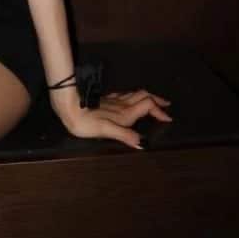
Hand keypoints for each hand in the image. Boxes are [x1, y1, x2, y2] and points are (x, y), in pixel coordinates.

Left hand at [53, 89, 172, 148]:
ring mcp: (113, 101)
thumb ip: (125, 135)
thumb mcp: (107, 131)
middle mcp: (122, 104)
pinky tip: (129, 100)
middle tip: (166, 104)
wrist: (70, 108)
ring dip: (147, 97)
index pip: (148, 106)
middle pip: (144, 96)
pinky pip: (124, 95)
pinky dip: (133, 97)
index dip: (160, 111)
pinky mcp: (105, 99)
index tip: (168, 118)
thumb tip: (143, 143)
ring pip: (135, 94)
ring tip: (153, 101)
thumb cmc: (86, 122)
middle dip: (157, 100)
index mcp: (125, 112)